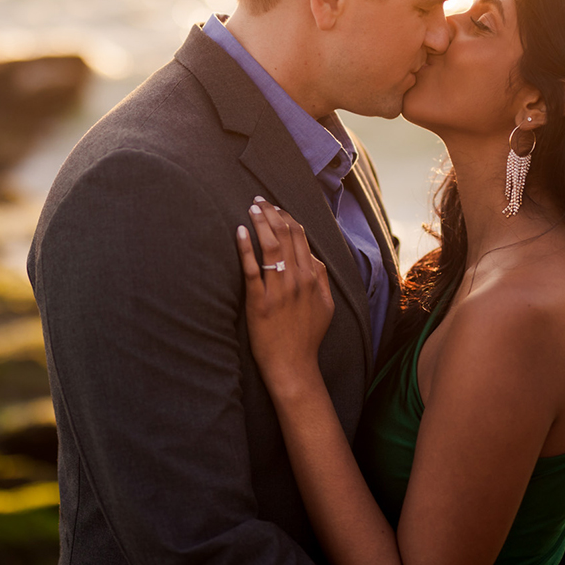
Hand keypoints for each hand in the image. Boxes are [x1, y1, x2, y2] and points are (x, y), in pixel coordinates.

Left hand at [234, 198, 332, 390]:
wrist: (294, 365)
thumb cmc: (307, 335)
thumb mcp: (325, 305)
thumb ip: (321, 278)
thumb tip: (314, 257)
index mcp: (313, 277)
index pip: (301, 237)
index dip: (287, 217)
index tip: (274, 206)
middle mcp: (298, 280)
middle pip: (285, 236)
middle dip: (271, 214)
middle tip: (258, 200)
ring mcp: (279, 291)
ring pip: (270, 247)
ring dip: (260, 223)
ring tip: (250, 208)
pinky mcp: (260, 302)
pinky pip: (252, 269)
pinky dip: (245, 248)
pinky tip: (239, 232)